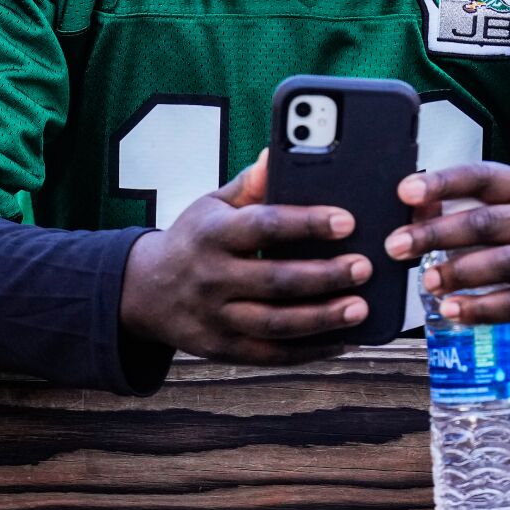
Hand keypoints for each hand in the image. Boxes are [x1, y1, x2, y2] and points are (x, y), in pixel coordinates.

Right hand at [119, 153, 371, 365]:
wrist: (145, 291)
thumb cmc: (194, 239)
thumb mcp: (213, 205)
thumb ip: (250, 183)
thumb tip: (277, 153)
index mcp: (214, 234)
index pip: (264, 226)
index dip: (306, 223)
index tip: (347, 220)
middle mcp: (213, 277)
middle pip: (275, 280)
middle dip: (324, 275)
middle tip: (364, 267)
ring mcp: (216, 318)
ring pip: (275, 324)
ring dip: (322, 318)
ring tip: (360, 308)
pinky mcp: (223, 349)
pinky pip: (271, 355)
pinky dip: (309, 352)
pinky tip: (342, 341)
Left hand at [386, 162, 509, 355]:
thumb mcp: (496, 227)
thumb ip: (455, 215)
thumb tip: (414, 210)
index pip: (484, 178)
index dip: (444, 183)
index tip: (406, 192)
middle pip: (488, 222)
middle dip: (437, 233)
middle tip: (397, 246)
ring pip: (504, 262)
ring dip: (458, 272)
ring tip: (427, 282)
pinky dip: (480, 308)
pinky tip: (453, 310)